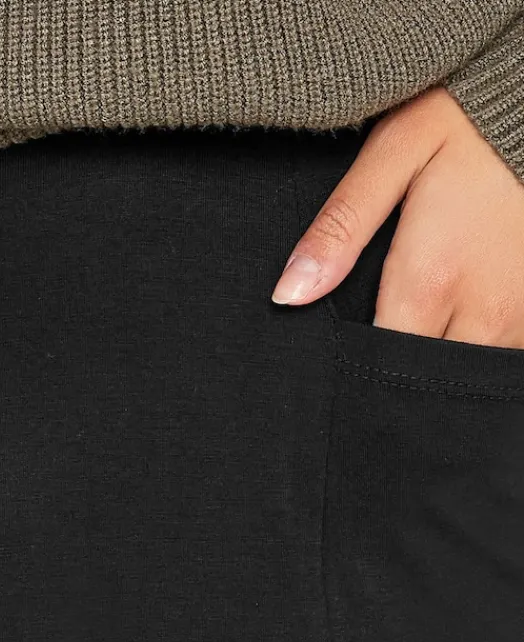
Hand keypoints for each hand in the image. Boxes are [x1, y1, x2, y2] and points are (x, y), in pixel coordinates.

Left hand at [272, 86, 523, 348]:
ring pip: (462, 367)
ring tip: (428, 306)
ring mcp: (519, 319)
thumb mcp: (395, 153)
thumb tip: (288, 295)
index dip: (354, 361)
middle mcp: (480, 316)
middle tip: (384, 318)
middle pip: (420, 375)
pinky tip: (464, 300)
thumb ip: (341, 228)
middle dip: (396, 362)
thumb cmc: (470, 119)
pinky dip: (477, 336)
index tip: (343, 339)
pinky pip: (501, 350)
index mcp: (429, 283)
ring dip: (439, 351)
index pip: (376, 364)